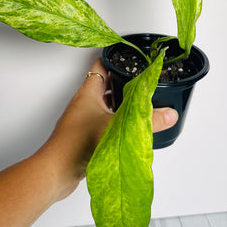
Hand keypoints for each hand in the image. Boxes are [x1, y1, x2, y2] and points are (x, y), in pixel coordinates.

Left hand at [41, 58, 177, 200]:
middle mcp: (84, 103)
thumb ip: (147, 121)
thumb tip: (169, 114)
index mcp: (88, 92)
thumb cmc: (78, 143)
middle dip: (122, 81)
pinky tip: (125, 128)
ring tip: (137, 102)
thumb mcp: (119, 128)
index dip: (115, 58)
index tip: (130, 56)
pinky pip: (101, 121)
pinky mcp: (84, 135)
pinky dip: (114, 121)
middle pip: (104, 84)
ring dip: (119, 102)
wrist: (57, 170)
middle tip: (139, 80)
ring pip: (103, 104)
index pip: (101, 65)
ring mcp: (82, 119)